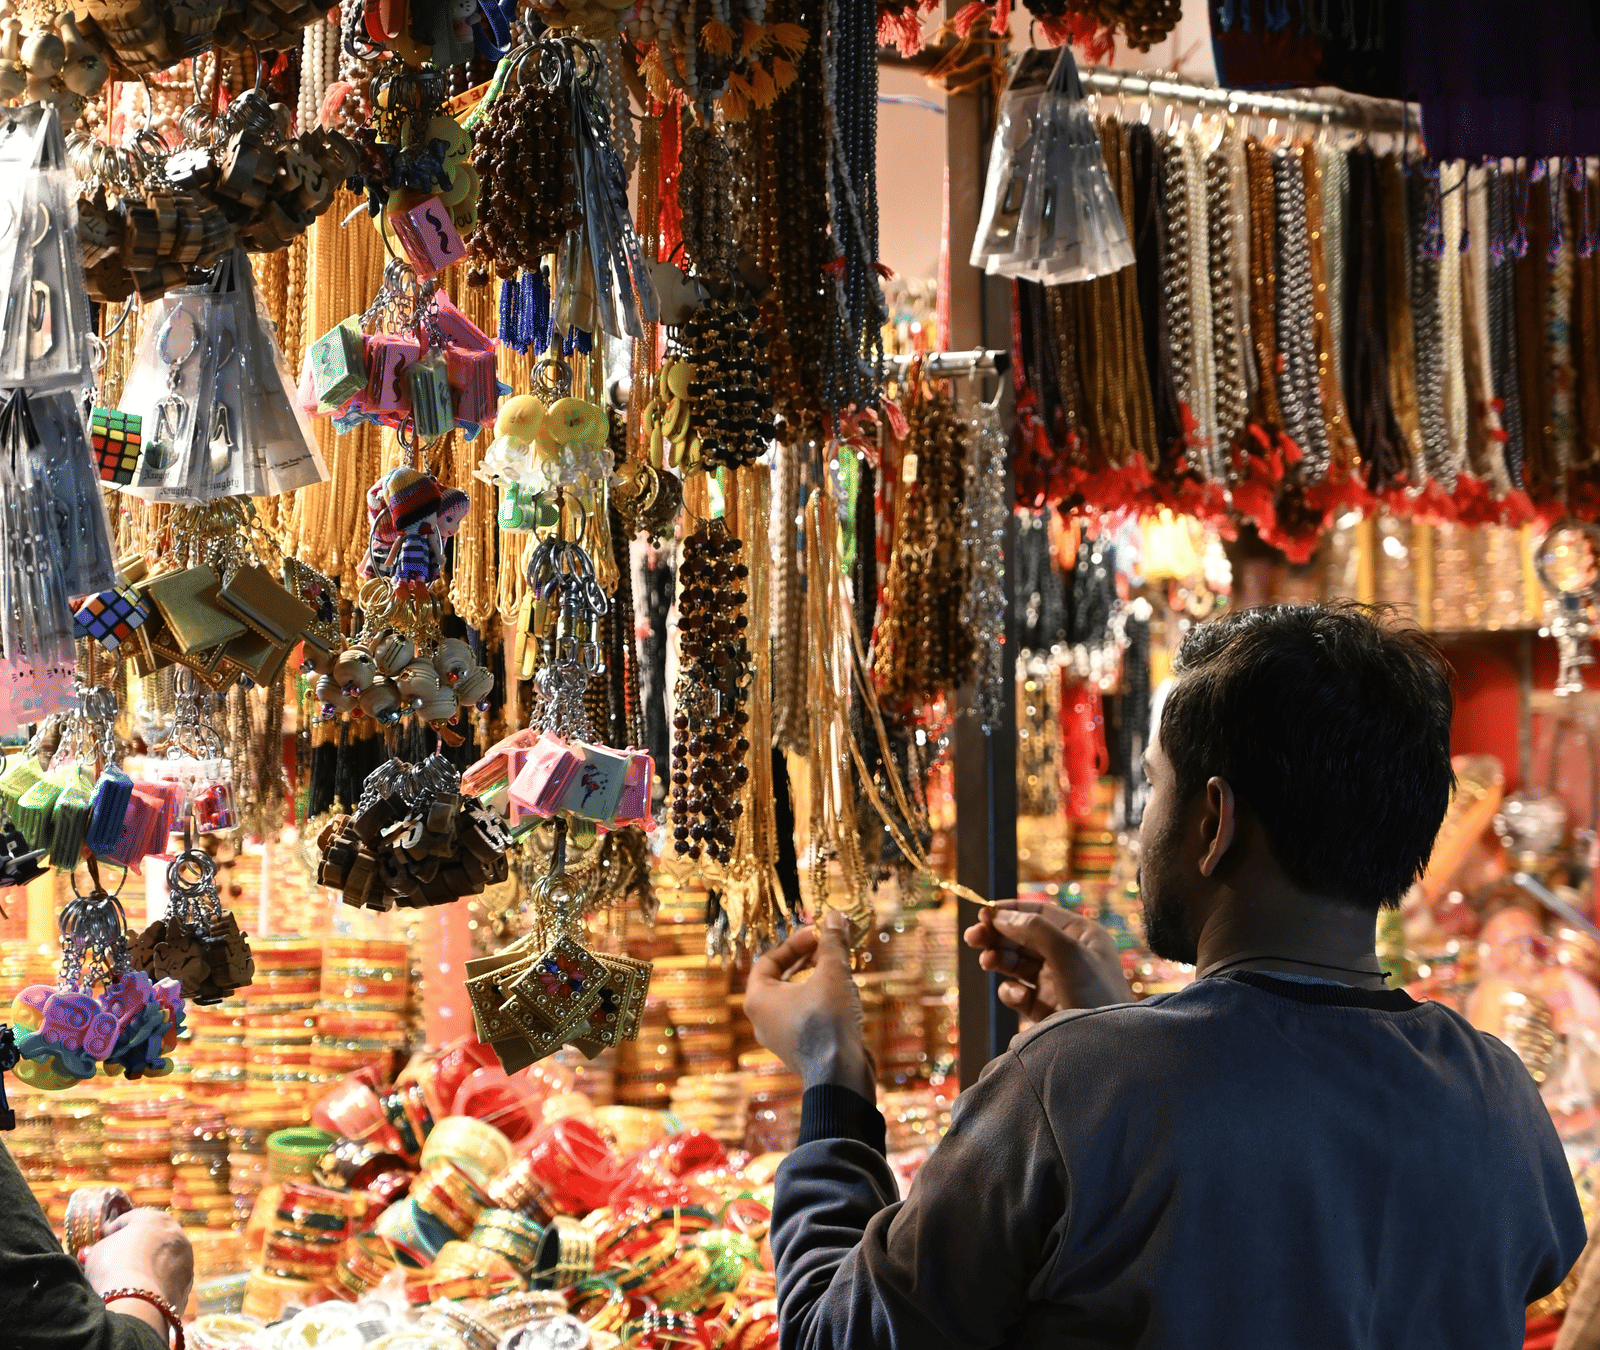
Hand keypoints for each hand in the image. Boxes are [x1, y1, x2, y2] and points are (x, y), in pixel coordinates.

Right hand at [83, 1209, 193, 1314]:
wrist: (137, 1301)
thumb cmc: (113, 1267)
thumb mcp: (98, 1251)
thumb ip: (104, 1245)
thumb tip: (104, 1250)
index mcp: (155, 1218)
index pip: (133, 1217)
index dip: (116, 1227)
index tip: (106, 1237)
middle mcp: (176, 1234)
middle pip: (154, 1237)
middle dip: (139, 1245)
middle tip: (121, 1258)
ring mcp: (185, 1258)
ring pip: (166, 1258)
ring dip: (152, 1265)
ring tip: (133, 1279)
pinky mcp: (187, 1282)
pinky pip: (169, 1280)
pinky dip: (158, 1284)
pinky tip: (144, 1293)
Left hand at [745, 910, 875, 1100]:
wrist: (839, 1075)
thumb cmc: (826, 1019)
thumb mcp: (831, 973)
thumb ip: (832, 943)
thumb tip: (835, 916)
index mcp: (758, 998)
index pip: (769, 959)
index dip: (794, 942)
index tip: (818, 934)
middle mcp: (762, 1020)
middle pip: (780, 979)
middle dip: (806, 960)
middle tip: (828, 948)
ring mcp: (779, 1039)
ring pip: (794, 1000)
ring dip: (815, 981)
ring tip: (839, 970)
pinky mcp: (799, 1051)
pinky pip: (804, 1018)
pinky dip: (820, 1003)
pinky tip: (844, 997)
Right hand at [963, 901, 1133, 1022]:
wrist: (1108, 1051)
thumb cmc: (1099, 996)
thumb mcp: (1069, 954)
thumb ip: (1033, 930)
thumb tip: (999, 916)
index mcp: (1081, 936)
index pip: (1039, 913)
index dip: (1010, 911)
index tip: (982, 914)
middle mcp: (1069, 956)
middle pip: (1023, 937)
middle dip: (998, 936)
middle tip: (972, 938)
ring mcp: (1056, 983)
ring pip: (1017, 964)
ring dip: (1000, 960)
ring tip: (987, 962)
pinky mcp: (1045, 1009)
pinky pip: (1019, 993)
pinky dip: (1011, 992)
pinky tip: (1016, 996)